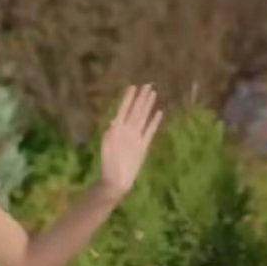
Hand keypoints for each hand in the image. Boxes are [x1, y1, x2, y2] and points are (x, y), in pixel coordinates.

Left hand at [96, 83, 162, 198]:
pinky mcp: (143, 146)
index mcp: (117, 129)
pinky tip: (159, 112)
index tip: (132, 86)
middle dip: (141, 98)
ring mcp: (136, 137)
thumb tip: (114, 121)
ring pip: (143, 118)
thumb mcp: (107, 147)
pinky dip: (154, 122)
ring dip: (148, 106)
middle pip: (136, 111)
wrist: (116, 181)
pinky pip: (150, 131)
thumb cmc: (108, 164)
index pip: (123, 110)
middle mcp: (127, 131)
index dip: (128, 99)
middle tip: (148, 84)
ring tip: (153, 93)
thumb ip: (110, 134)